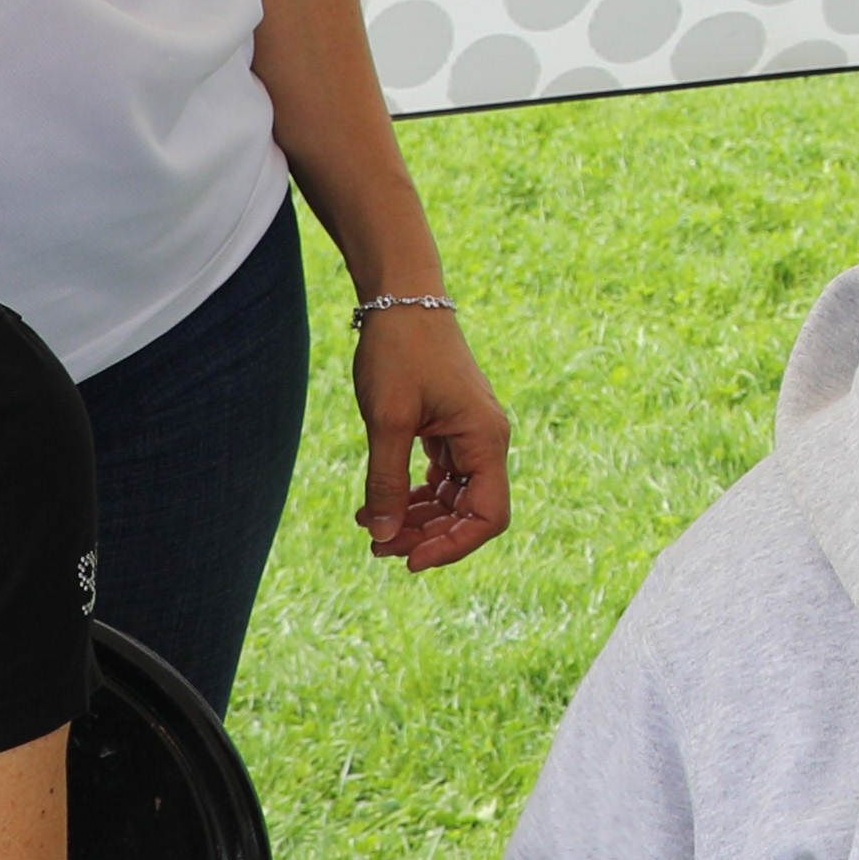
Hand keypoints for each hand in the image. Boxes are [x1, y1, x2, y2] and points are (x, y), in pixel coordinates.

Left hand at [355, 302, 513, 573]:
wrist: (401, 299)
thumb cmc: (400, 352)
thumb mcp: (387, 421)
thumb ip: (388, 481)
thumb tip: (386, 536)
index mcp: (485, 440)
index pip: (488, 516)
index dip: (453, 547)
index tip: (408, 560)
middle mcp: (486, 441)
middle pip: (469, 512)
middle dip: (425, 535)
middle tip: (376, 545)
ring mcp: (469, 435)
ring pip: (452, 498)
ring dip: (416, 518)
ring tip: (370, 525)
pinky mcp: (449, 428)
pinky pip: (440, 478)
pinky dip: (413, 494)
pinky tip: (379, 502)